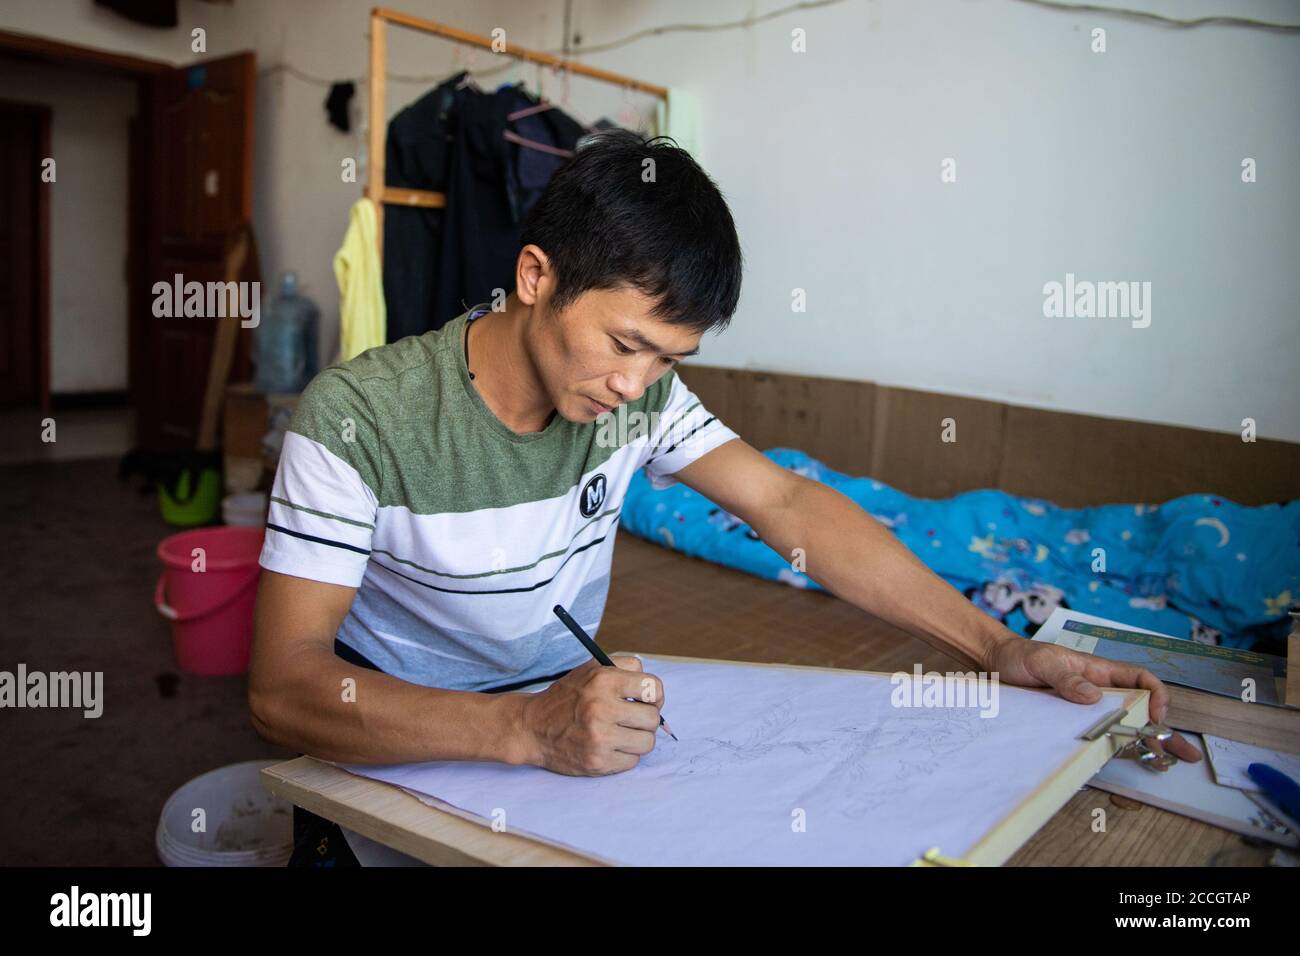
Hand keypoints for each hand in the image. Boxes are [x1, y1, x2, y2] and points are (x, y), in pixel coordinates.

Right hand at [519, 655, 664, 775]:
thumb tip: (655, 691)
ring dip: (638, 740)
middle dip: (645, 719)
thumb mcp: (591, 670)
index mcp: (603, 680)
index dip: (654, 696)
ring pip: (647, 742)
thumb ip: (624, 669)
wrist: (531, 727)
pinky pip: (632, 761)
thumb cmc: (566, 698)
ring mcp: (599, 737)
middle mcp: (601, 707)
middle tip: (630, 719)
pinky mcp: (597, 761)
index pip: (653, 688)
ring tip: (621, 734)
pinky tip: (609, 747)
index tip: (645, 701)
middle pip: (652, 718)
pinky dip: (625, 756)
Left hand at [986, 636, 1202, 763]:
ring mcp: (1086, 707)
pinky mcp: (1072, 720)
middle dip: (1164, 728)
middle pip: (1139, 706)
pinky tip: (1128, 758)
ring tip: (1166, 761)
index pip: (1139, 678)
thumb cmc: (1021, 656)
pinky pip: (1099, 732)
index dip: (1156, 695)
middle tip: (1184, 753)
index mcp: (1097, 670)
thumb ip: (1067, 678)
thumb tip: (1094, 697)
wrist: (995, 663)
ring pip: (1122, 723)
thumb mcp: (1042, 662)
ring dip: (1145, 741)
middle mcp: (1098, 689)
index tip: (1157, 715)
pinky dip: (1116, 745)